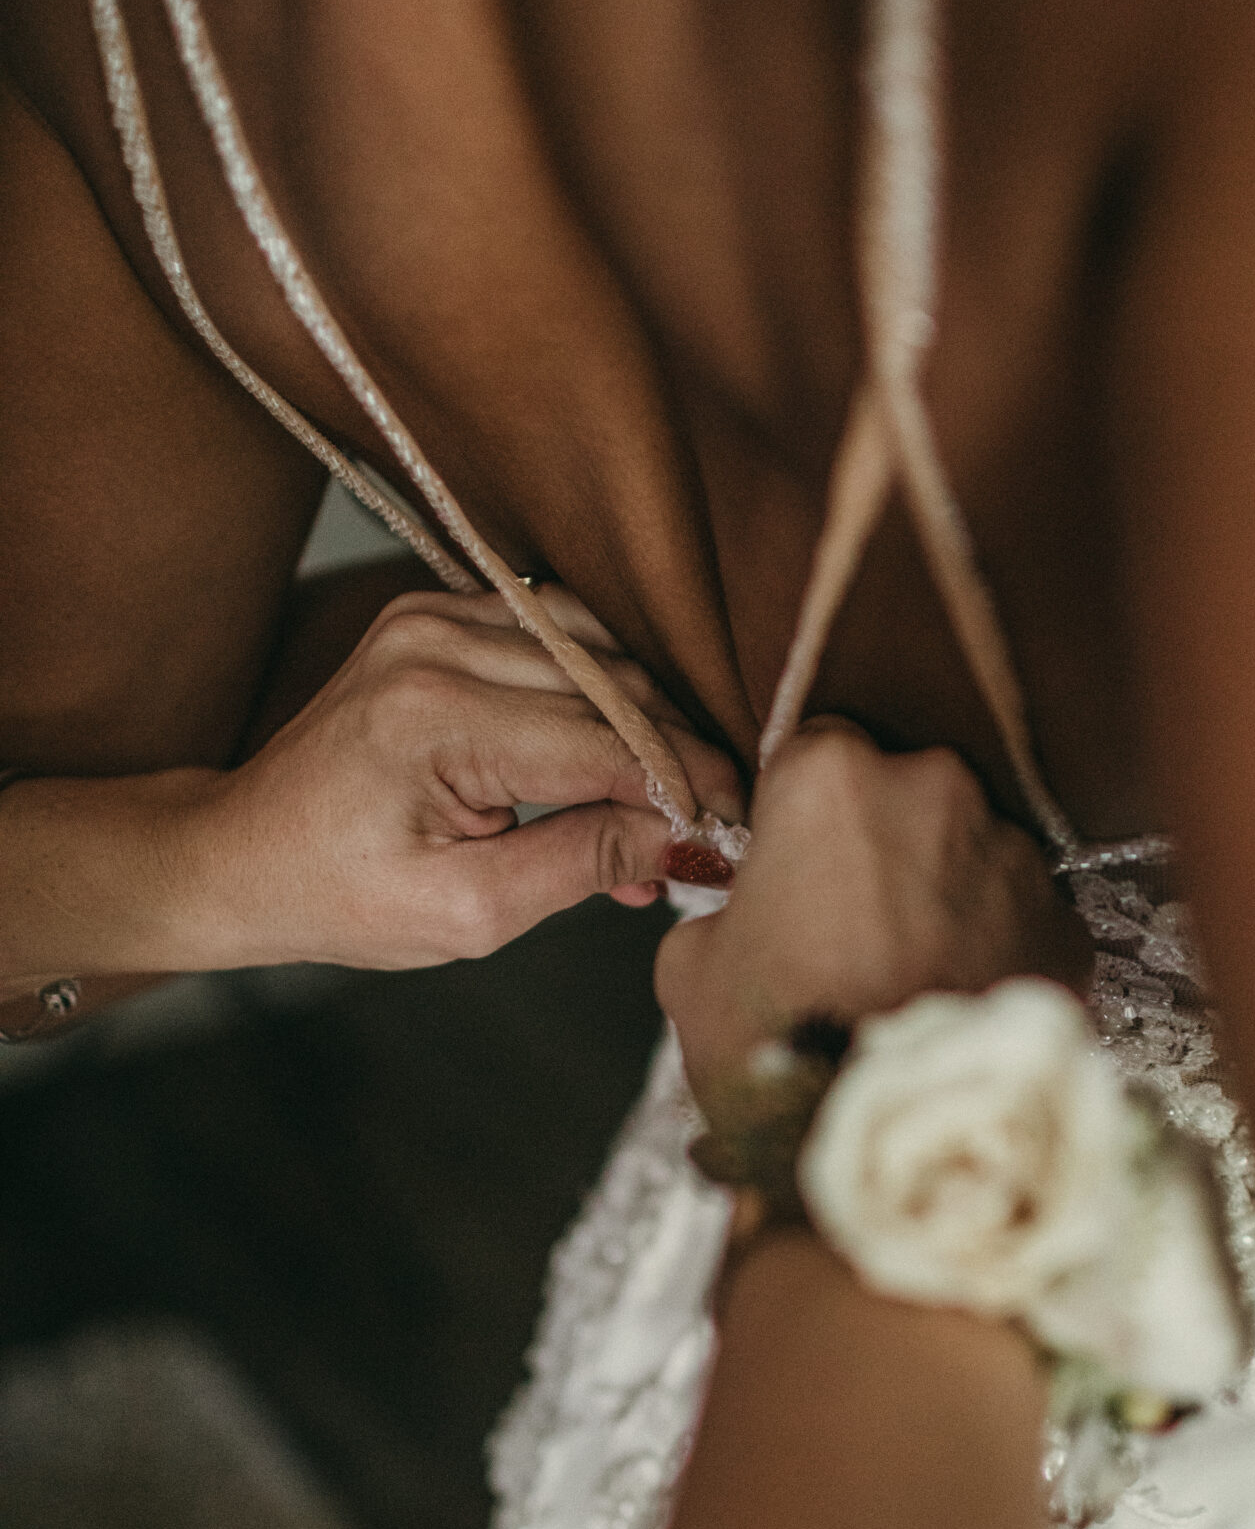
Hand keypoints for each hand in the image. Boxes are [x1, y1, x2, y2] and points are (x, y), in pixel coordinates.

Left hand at [189, 587, 743, 968]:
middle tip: (718, 826)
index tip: (737, 833)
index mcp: (435, 719)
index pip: (605, 745)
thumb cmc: (339, 896)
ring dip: (648, 719)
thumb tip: (683, 842)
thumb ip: (580, 867)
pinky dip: (604, 686)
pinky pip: (559, 632)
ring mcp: (433, 616)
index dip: (685, 791)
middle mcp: (434, 645)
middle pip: (613, 687)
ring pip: (598, 650)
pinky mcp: (438, 613)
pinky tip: (619, 750)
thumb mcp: (466, 914)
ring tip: (668, 798)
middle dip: (678, 758)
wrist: (243, 853)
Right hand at [656, 721, 1089, 1103]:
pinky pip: (1023, 920)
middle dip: (882, 849)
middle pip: (906, 794)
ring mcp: (1013, 855)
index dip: (803, 815)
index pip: (816, 753)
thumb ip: (725, 907)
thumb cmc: (775, 1046)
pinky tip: (955, 1007)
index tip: (796, 866)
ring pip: (971, 855)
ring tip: (907, 979)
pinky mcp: (1067, 926)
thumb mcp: (692, 967)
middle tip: (850, 932)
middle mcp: (937, 788)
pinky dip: (997, 952)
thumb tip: (748, 911)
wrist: (886, 1143)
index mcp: (833, 775)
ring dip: (944, 898)